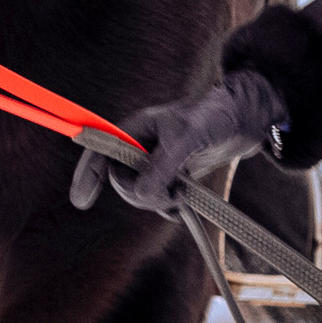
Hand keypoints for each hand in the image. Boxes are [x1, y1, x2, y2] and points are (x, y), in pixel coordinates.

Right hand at [68, 68, 281, 216]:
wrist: (241, 120)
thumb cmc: (212, 117)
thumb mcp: (186, 138)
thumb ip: (162, 166)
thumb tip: (141, 194)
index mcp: (133, 129)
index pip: (99, 153)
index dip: (86, 176)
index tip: (81, 202)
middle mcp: (138, 147)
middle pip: (120, 182)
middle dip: (141, 193)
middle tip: (171, 191)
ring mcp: (153, 163)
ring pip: (139, 194)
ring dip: (158, 200)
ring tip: (183, 190)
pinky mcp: (169, 176)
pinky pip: (157, 200)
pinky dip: (168, 206)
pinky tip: (184, 200)